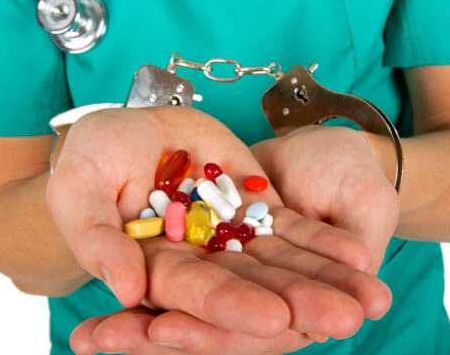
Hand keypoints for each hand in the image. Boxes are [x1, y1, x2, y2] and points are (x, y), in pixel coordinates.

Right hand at [47, 107, 389, 352]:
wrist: (123, 130)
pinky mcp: (255, 207)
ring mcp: (232, 236)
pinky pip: (293, 229)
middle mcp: (201, 262)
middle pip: (253, 287)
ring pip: (282, 264)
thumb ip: (98, 240)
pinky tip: (358, 258)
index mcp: (156, 269)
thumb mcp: (79, 190)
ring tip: (370, 299)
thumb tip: (127, 291)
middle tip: (344, 319)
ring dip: (324, 281)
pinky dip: (323, 244)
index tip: (272, 319)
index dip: (232, 306)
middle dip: (298, 303)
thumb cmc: (88, 159)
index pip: (196, 293)